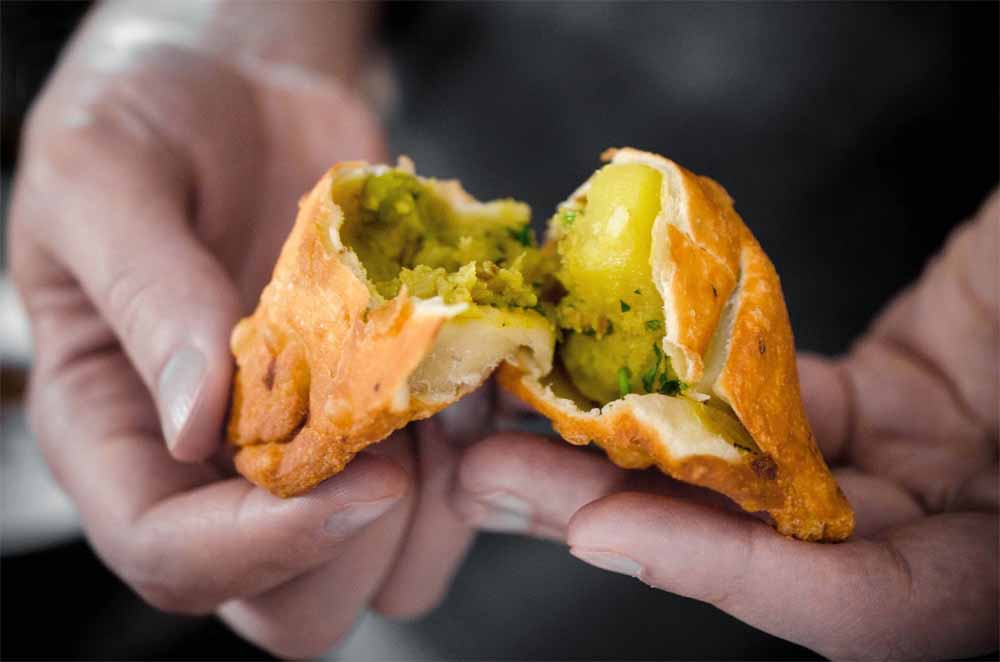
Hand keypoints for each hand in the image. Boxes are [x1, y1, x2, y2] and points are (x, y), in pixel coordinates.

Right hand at [10, 3, 472, 655]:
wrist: (240, 83)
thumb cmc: (147, 116)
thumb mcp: (104, 178)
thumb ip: (145, 298)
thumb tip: (199, 424)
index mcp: (118, 431)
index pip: (169, 554)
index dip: (260, 546)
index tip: (357, 482)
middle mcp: (217, 468)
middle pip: (289, 600)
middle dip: (357, 540)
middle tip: (401, 431)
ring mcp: (315, 448)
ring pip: (389, 566)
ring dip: (439, 503)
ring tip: (449, 388)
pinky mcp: (391, 415)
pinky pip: (454, 495)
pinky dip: (484, 453)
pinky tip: (482, 369)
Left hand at [454, 193, 998, 659]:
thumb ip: (952, 527)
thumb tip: (829, 558)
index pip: (855, 607)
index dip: (721, 571)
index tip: (601, 529)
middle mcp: (957, 529)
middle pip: (765, 539)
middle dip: (620, 509)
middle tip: (495, 473)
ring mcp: (920, 464)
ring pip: (752, 464)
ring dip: (632, 439)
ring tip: (517, 413)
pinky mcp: (893, 397)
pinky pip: (781, 395)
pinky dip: (704, 379)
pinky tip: (619, 359)